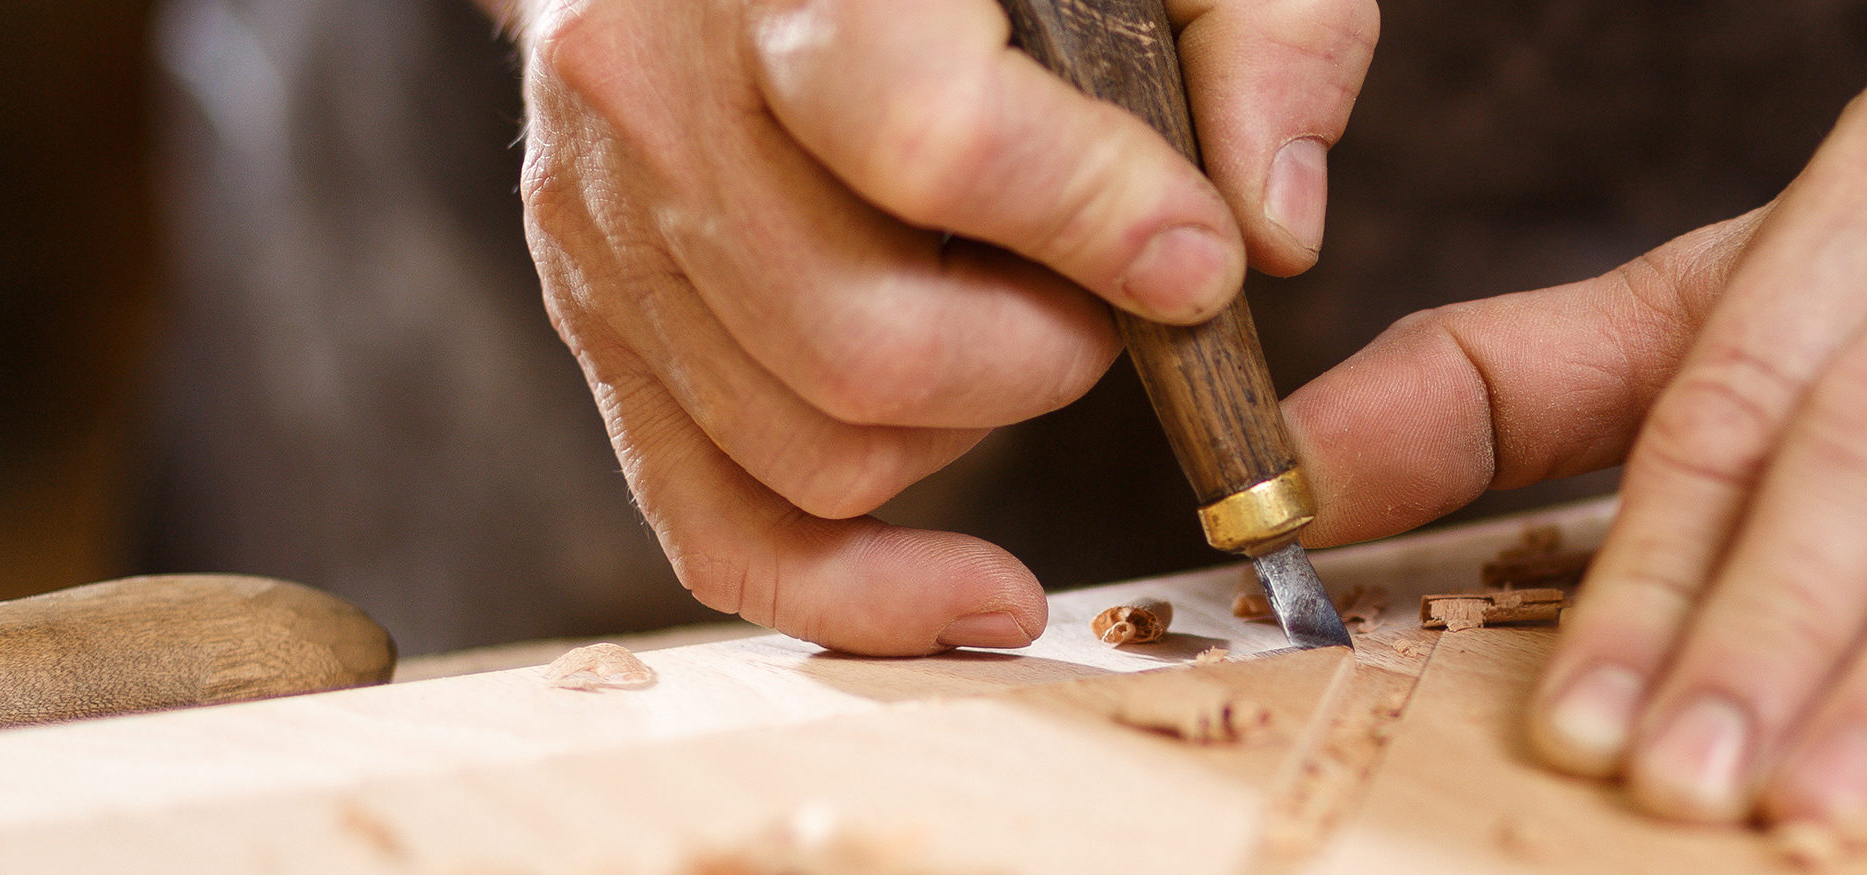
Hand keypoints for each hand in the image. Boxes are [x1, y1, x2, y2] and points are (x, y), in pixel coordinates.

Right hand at [507, 0, 1373, 653]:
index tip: (1199, 259)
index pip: (942, 144)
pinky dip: (855, 590)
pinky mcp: (598, 313)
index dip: (1102, 227)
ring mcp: (606, 220)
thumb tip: (1269, 236)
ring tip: (1021, 312)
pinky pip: (713, 520)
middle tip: (1112, 289)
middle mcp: (659, 93)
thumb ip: (1263, 28)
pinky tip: (980, 592)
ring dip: (973, 429)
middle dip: (1047, 356)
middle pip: (871, 346)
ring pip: (815, 450)